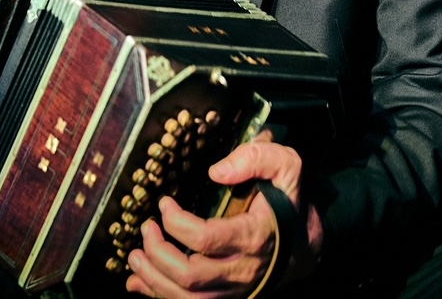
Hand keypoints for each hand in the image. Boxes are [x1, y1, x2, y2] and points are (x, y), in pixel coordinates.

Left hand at [124, 130, 321, 297]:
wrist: (306, 240)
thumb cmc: (288, 199)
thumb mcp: (285, 166)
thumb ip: (256, 158)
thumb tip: (217, 171)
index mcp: (254, 236)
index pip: (206, 238)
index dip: (176, 222)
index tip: (164, 203)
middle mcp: (244, 270)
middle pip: (191, 276)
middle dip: (158, 254)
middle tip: (146, 229)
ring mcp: (235, 289)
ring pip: (187, 298)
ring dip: (153, 280)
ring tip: (135, 257)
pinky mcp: (227, 297)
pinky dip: (159, 296)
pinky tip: (139, 283)